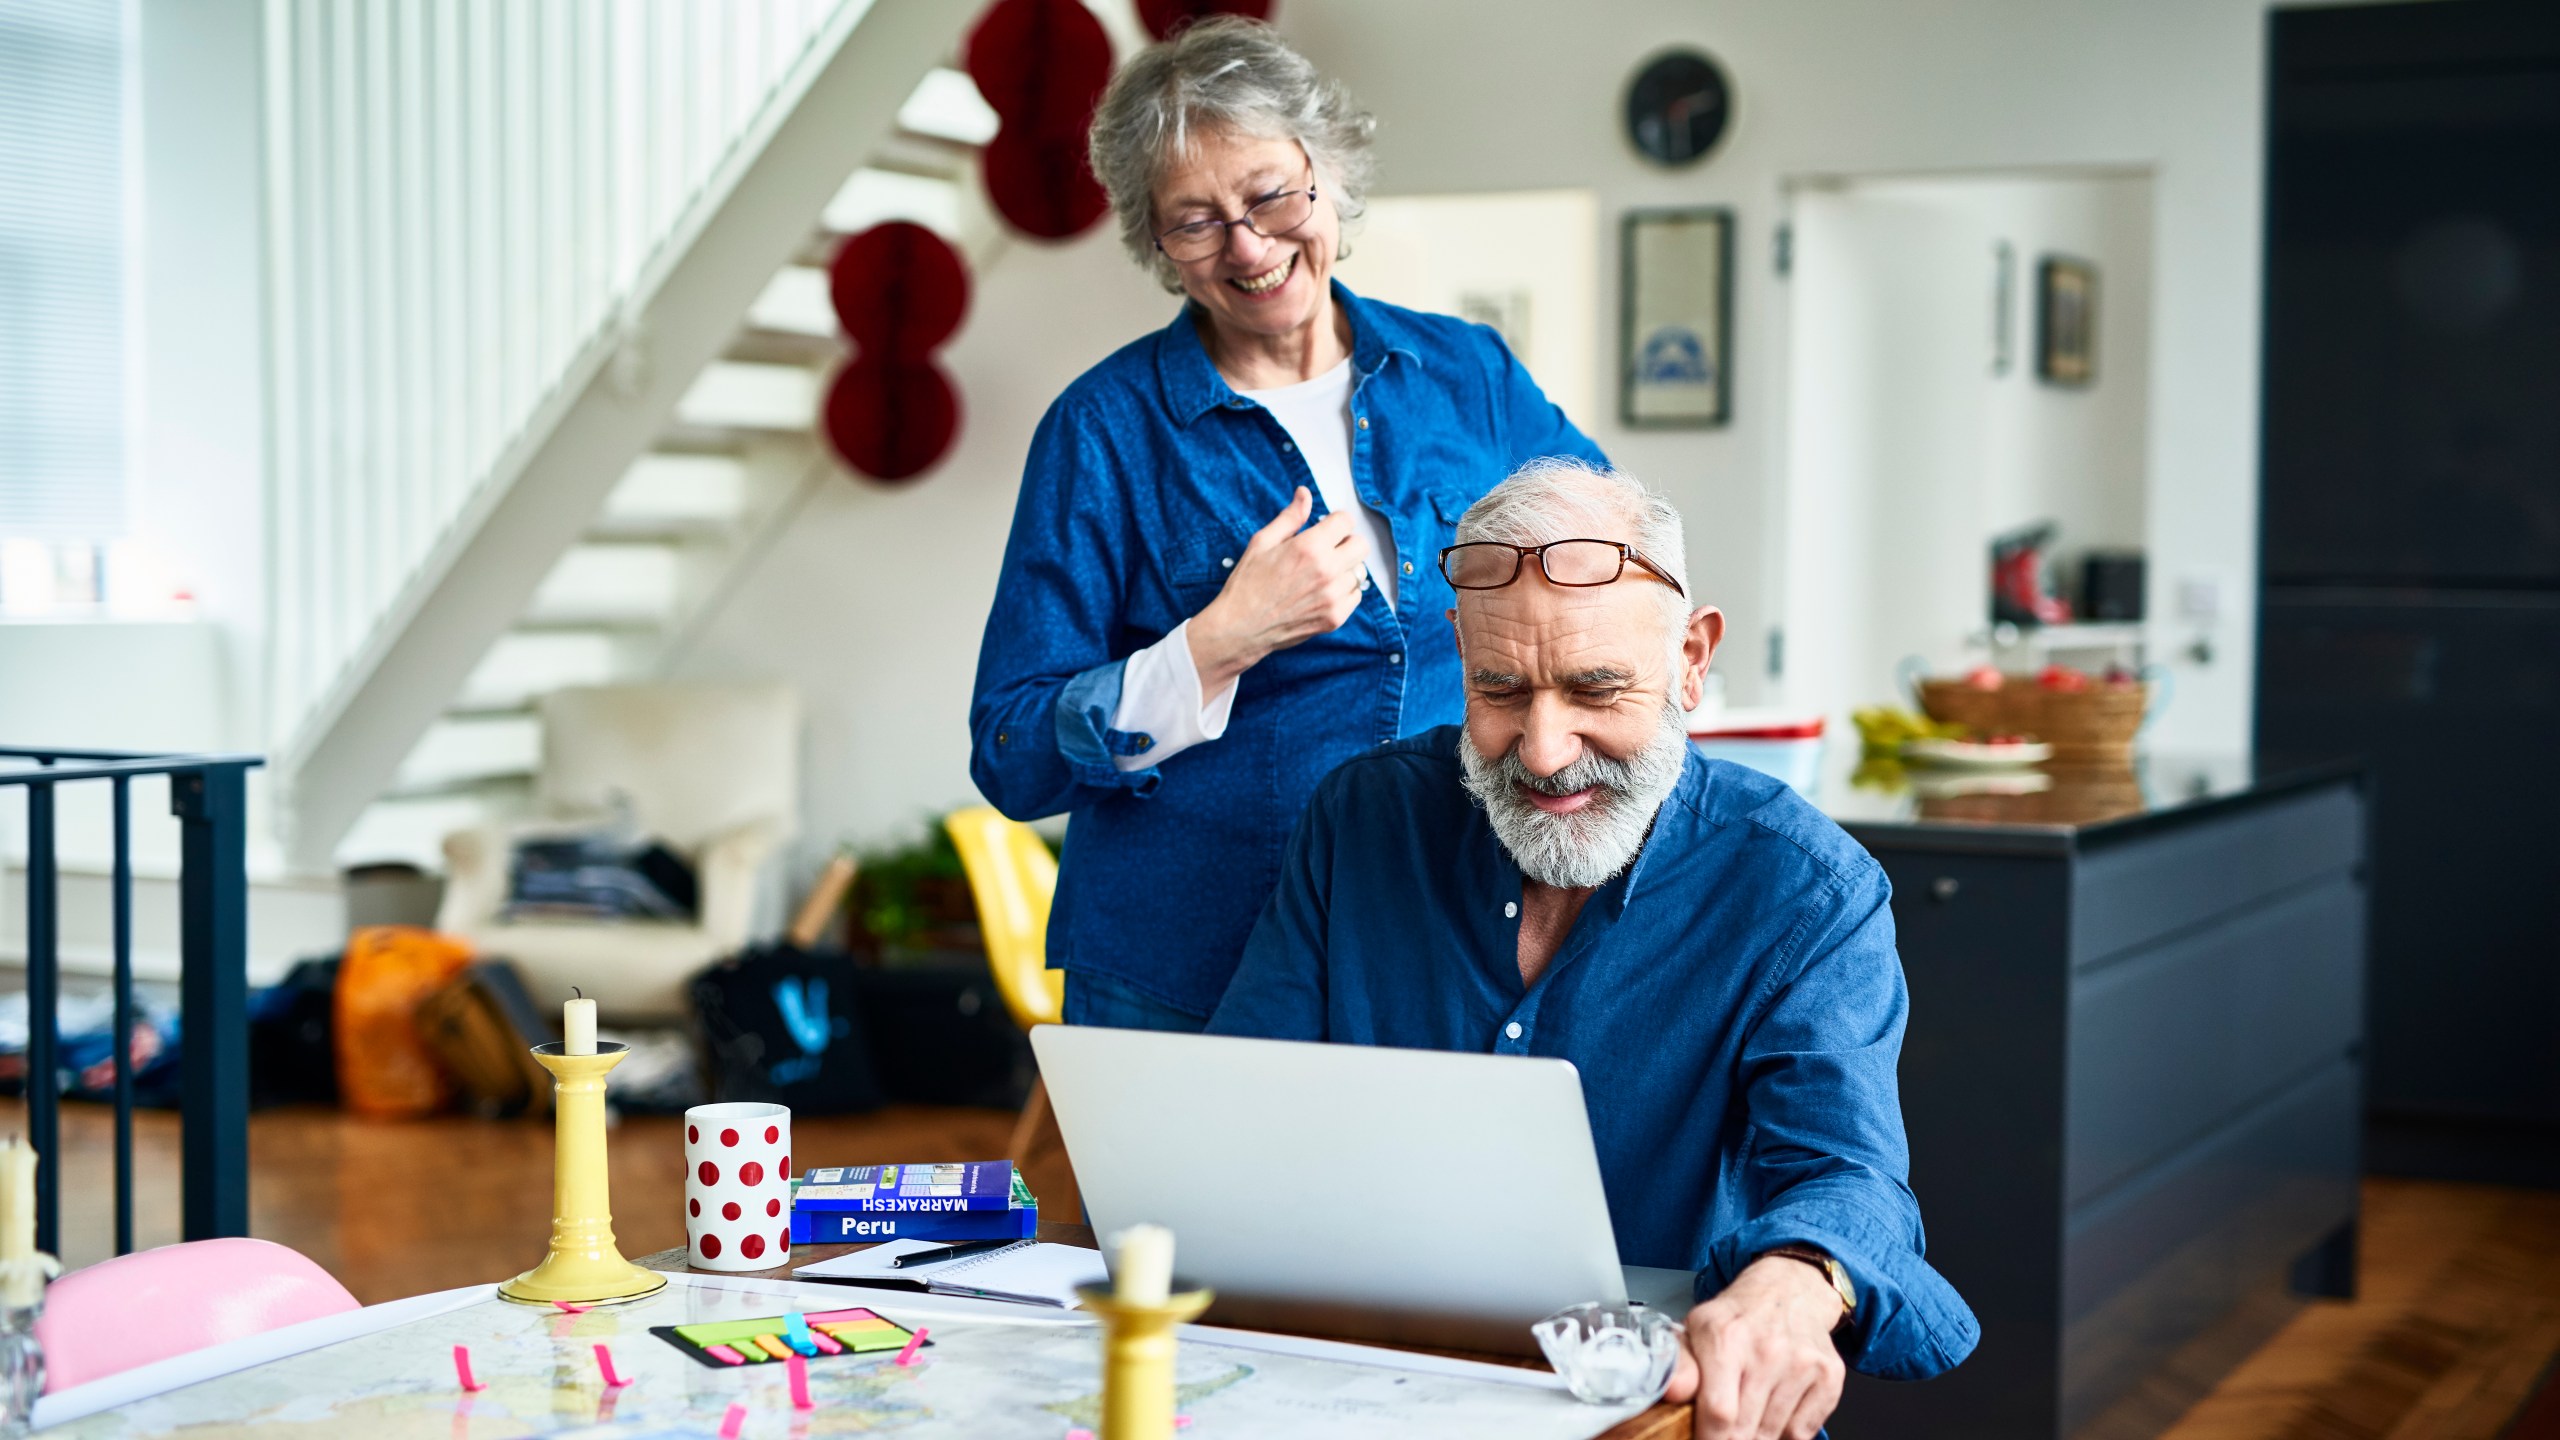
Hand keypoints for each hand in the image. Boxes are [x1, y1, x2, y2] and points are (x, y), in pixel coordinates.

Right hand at [1187, 486, 1369, 696]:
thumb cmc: (1248, 584)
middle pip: (1361, 545)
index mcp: (1309, 547)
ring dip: (1344, 569)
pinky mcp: (1335, 618)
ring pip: (1359, 572)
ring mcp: (1333, 597)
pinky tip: (1322, 592)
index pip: (1346, 521)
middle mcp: (1327, 571)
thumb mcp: (1262, 542)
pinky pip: (1356, 596)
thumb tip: (1305, 493)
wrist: (1241, 628)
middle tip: (1327, 549)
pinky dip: (1344, 591)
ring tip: (1320, 575)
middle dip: (1346, 542)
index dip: (1335, 522)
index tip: (1325, 528)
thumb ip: (1290, 517)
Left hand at [1662, 1256, 1846, 1439]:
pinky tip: (1773, 1412)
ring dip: (1757, 1435)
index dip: (1709, 1439)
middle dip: (1730, 1439)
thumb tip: (1671, 1391)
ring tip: (1747, 1415)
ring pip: (1773, 1434)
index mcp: (1727, 1338)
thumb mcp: (1695, 1330)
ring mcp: (1803, 1364)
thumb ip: (1678, 1365)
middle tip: (1722, 1428)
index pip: (1719, 1412)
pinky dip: (1784, 1433)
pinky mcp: (1829, 1376)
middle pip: (1745, 1429)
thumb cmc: (1737, 1317)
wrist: (1788, 1290)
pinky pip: (1802, 1433)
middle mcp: (1769, 1350)